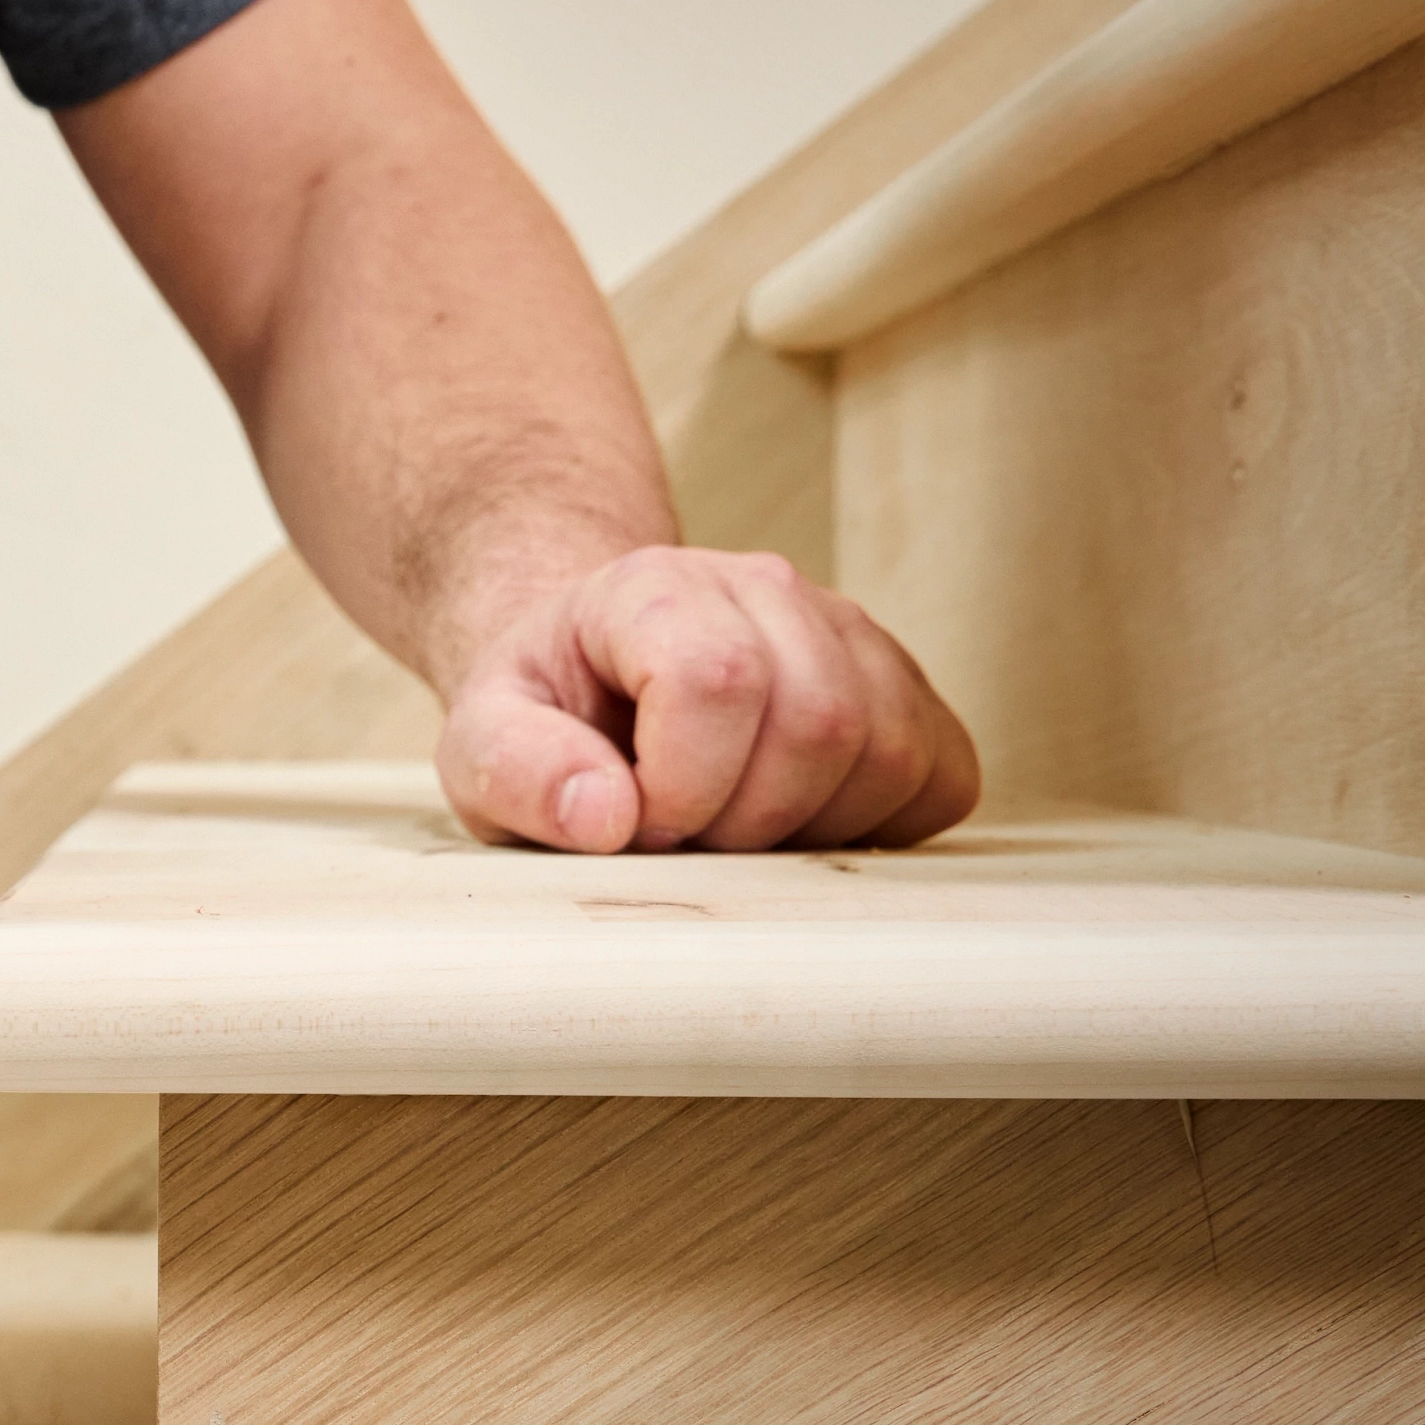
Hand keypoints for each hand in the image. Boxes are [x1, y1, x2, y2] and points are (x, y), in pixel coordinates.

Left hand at [438, 547, 980, 855]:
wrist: (598, 688)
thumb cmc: (549, 721)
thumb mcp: (482, 745)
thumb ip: (516, 771)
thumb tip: (604, 814)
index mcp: (656, 587)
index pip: (719, 678)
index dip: (682, 786)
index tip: (636, 822)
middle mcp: (769, 589)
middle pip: (819, 722)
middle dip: (745, 822)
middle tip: (684, 837)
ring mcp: (851, 635)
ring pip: (891, 754)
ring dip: (810, 832)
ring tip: (733, 827)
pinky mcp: (908, 694)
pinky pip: (942, 778)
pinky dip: (880, 829)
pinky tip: (800, 825)